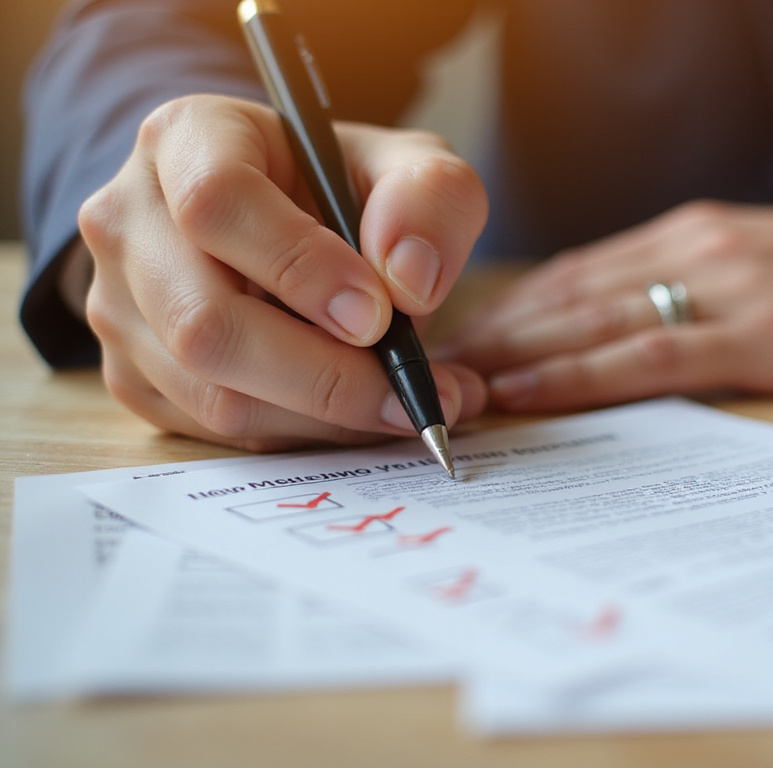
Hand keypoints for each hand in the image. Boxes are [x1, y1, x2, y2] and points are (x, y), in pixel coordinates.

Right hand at [77, 94, 488, 450]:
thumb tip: (410, 281)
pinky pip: (216, 429)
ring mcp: (117, 303)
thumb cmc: (347, 187)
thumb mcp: (411, 165)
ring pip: (213, 393)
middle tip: (409, 392)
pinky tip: (357, 411)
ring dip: (324, 416)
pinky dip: (301, 433)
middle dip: (325, 375)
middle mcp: (129, 220)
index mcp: (186, 138)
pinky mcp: (131, 373)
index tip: (378, 314)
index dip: (300, 267)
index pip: (216, 202)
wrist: (294, 223)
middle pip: (205, 322)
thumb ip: (431, 199)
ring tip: (406, 405)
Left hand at [447, 197, 772, 410]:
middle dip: (486, 335)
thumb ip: (701, 289)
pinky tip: (530, 395)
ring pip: (589, 320)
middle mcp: (696, 249)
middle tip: (414, 371)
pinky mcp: (764, 335)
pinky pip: (649, 355)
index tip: (449, 344)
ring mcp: (727, 287)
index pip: (576, 273)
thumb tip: (629, 332)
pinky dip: (579, 376)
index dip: (505, 310)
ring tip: (446, 388)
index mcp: (697, 235)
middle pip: (564, 294)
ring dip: (511, 356)